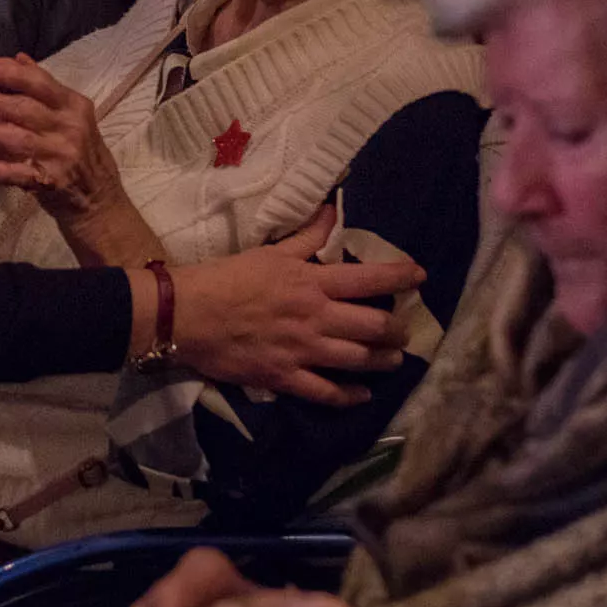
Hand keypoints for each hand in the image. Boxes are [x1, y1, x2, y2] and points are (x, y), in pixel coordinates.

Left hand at [0, 53, 124, 229]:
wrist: (99, 195)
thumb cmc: (79, 148)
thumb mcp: (69, 113)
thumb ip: (43, 86)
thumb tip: (19, 57)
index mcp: (73, 105)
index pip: (41, 83)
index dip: (13, 74)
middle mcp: (70, 127)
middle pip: (27, 109)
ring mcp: (62, 155)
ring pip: (20, 140)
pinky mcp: (53, 181)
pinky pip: (23, 174)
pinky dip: (2, 171)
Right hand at [157, 205, 421, 402]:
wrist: (186, 314)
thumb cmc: (226, 277)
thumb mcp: (269, 251)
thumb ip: (306, 236)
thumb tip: (332, 210)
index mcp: (312, 282)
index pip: (369, 278)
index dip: (400, 277)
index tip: (420, 276)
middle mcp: (315, 317)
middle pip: (375, 326)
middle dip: (397, 329)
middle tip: (403, 329)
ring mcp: (302, 351)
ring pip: (359, 360)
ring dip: (383, 361)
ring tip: (393, 360)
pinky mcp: (285, 377)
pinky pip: (327, 393)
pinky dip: (350, 396)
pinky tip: (363, 395)